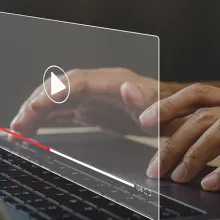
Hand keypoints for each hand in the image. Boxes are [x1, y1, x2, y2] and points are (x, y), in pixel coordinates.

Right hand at [10, 68, 174, 138]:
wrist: (160, 117)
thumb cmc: (161, 112)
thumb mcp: (158, 109)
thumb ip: (143, 99)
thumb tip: (128, 89)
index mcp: (112, 82)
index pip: (77, 81)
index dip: (55, 91)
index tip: (36, 106)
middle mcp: (97, 87)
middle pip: (61, 89)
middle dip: (37, 104)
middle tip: (19, 124)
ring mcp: (91, 98)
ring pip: (57, 100)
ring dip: (37, 113)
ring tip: (20, 129)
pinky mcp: (89, 109)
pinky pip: (63, 111)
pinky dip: (48, 118)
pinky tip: (36, 125)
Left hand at [140, 83, 219, 190]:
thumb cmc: (214, 122)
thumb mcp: (190, 113)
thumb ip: (158, 103)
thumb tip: (126, 89)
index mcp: (216, 97)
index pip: (193, 94)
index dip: (168, 105)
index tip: (144, 120)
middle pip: (200, 119)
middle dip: (173, 145)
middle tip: (155, 168)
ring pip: (216, 136)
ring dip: (193, 158)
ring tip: (176, 177)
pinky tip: (207, 183)